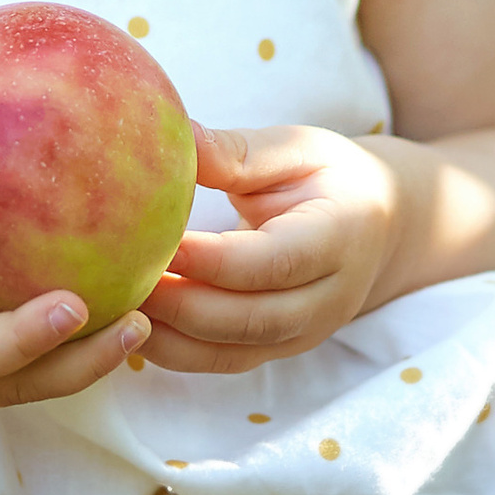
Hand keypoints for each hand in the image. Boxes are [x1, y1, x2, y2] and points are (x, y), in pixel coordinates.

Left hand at [139, 125, 404, 373]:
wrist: (381, 225)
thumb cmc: (331, 175)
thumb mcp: (298, 148)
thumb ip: (237, 151)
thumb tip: (172, 132)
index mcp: (339, 236)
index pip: (272, 261)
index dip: (211, 260)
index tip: (155, 241)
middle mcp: (328, 299)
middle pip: (248, 318)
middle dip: (179, 304)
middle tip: (117, 276)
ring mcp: (305, 334)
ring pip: (229, 351)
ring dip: (168, 335)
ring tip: (114, 302)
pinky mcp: (278, 351)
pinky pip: (220, 361)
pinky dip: (172, 350)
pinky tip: (129, 323)